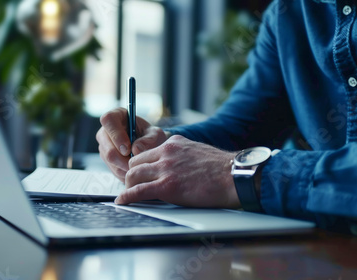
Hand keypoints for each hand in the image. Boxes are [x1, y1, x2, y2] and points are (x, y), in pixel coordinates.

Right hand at [96, 108, 167, 182]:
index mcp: (116, 116)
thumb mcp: (156, 135)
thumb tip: (136, 149)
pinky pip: (113, 169)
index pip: (108, 120)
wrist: (149, 147)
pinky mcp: (105, 159)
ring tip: (139, 166)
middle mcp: (106, 130)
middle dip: (122, 159)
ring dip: (125, 167)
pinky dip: (125, 172)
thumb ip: (149, 140)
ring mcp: (104, 145)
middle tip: (136, 164)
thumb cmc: (151, 136)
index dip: (117, 135)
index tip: (128, 149)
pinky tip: (135, 170)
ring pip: (110, 160)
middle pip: (107, 147)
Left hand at [115, 135, 240, 208]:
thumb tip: (175, 165)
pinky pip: (138, 191)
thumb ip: (182, 155)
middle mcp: (166, 152)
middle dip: (132, 175)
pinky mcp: (167, 186)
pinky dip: (127, 197)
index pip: (146, 152)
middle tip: (132, 186)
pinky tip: (122, 202)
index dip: (140, 165)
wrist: (234, 176)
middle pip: (135, 162)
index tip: (139, 174)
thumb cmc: (222, 168)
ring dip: (129, 186)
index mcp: (174, 143)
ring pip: (133, 175)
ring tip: (128, 195)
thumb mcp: (197, 151)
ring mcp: (166, 168)